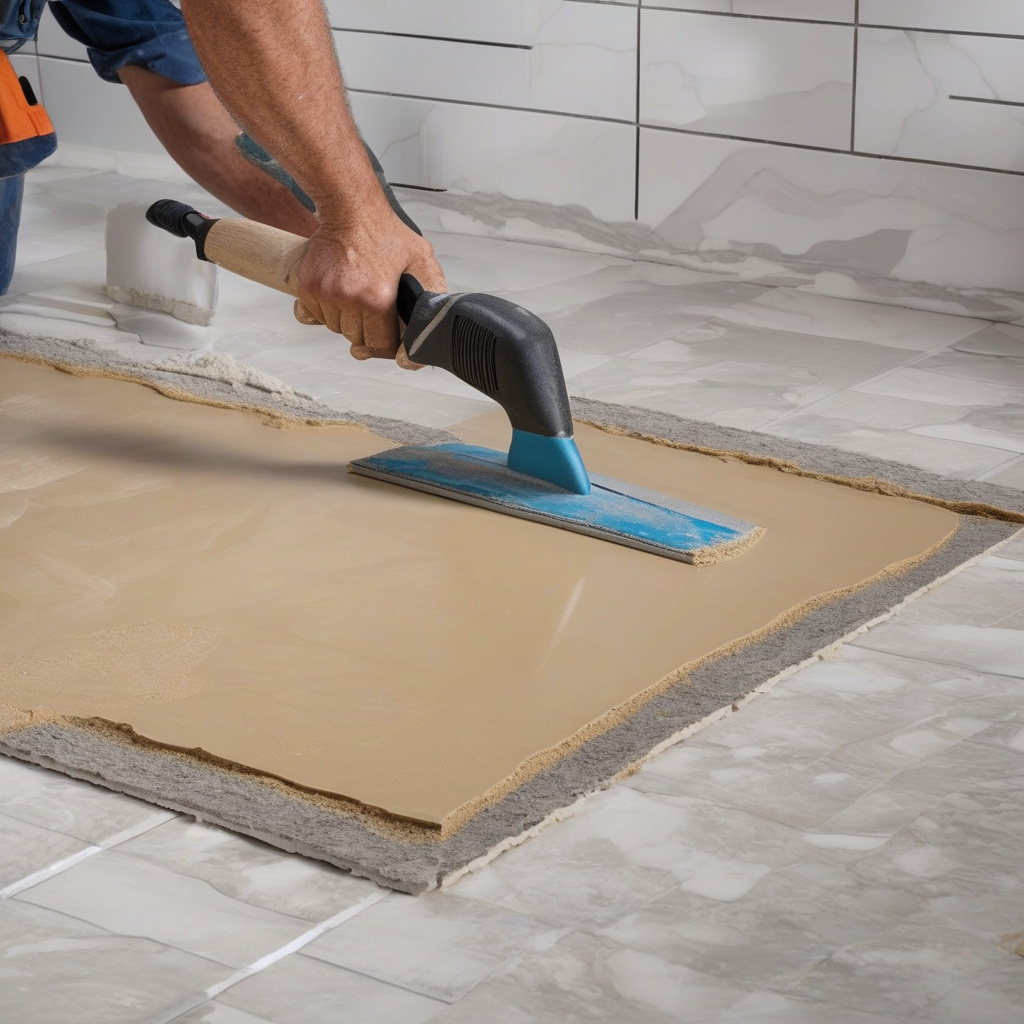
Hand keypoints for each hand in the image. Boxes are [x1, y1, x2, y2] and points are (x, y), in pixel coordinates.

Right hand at [291, 197, 445, 364]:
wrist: (350, 210)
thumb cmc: (385, 234)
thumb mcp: (421, 259)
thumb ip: (432, 291)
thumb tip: (433, 323)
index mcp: (377, 299)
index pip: (379, 347)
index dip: (386, 346)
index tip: (387, 338)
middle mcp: (349, 299)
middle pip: (356, 340)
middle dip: (366, 331)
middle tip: (372, 310)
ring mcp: (325, 294)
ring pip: (334, 328)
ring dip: (345, 320)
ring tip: (355, 296)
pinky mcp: (307, 286)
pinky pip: (312, 316)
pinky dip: (324, 311)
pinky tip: (336, 294)